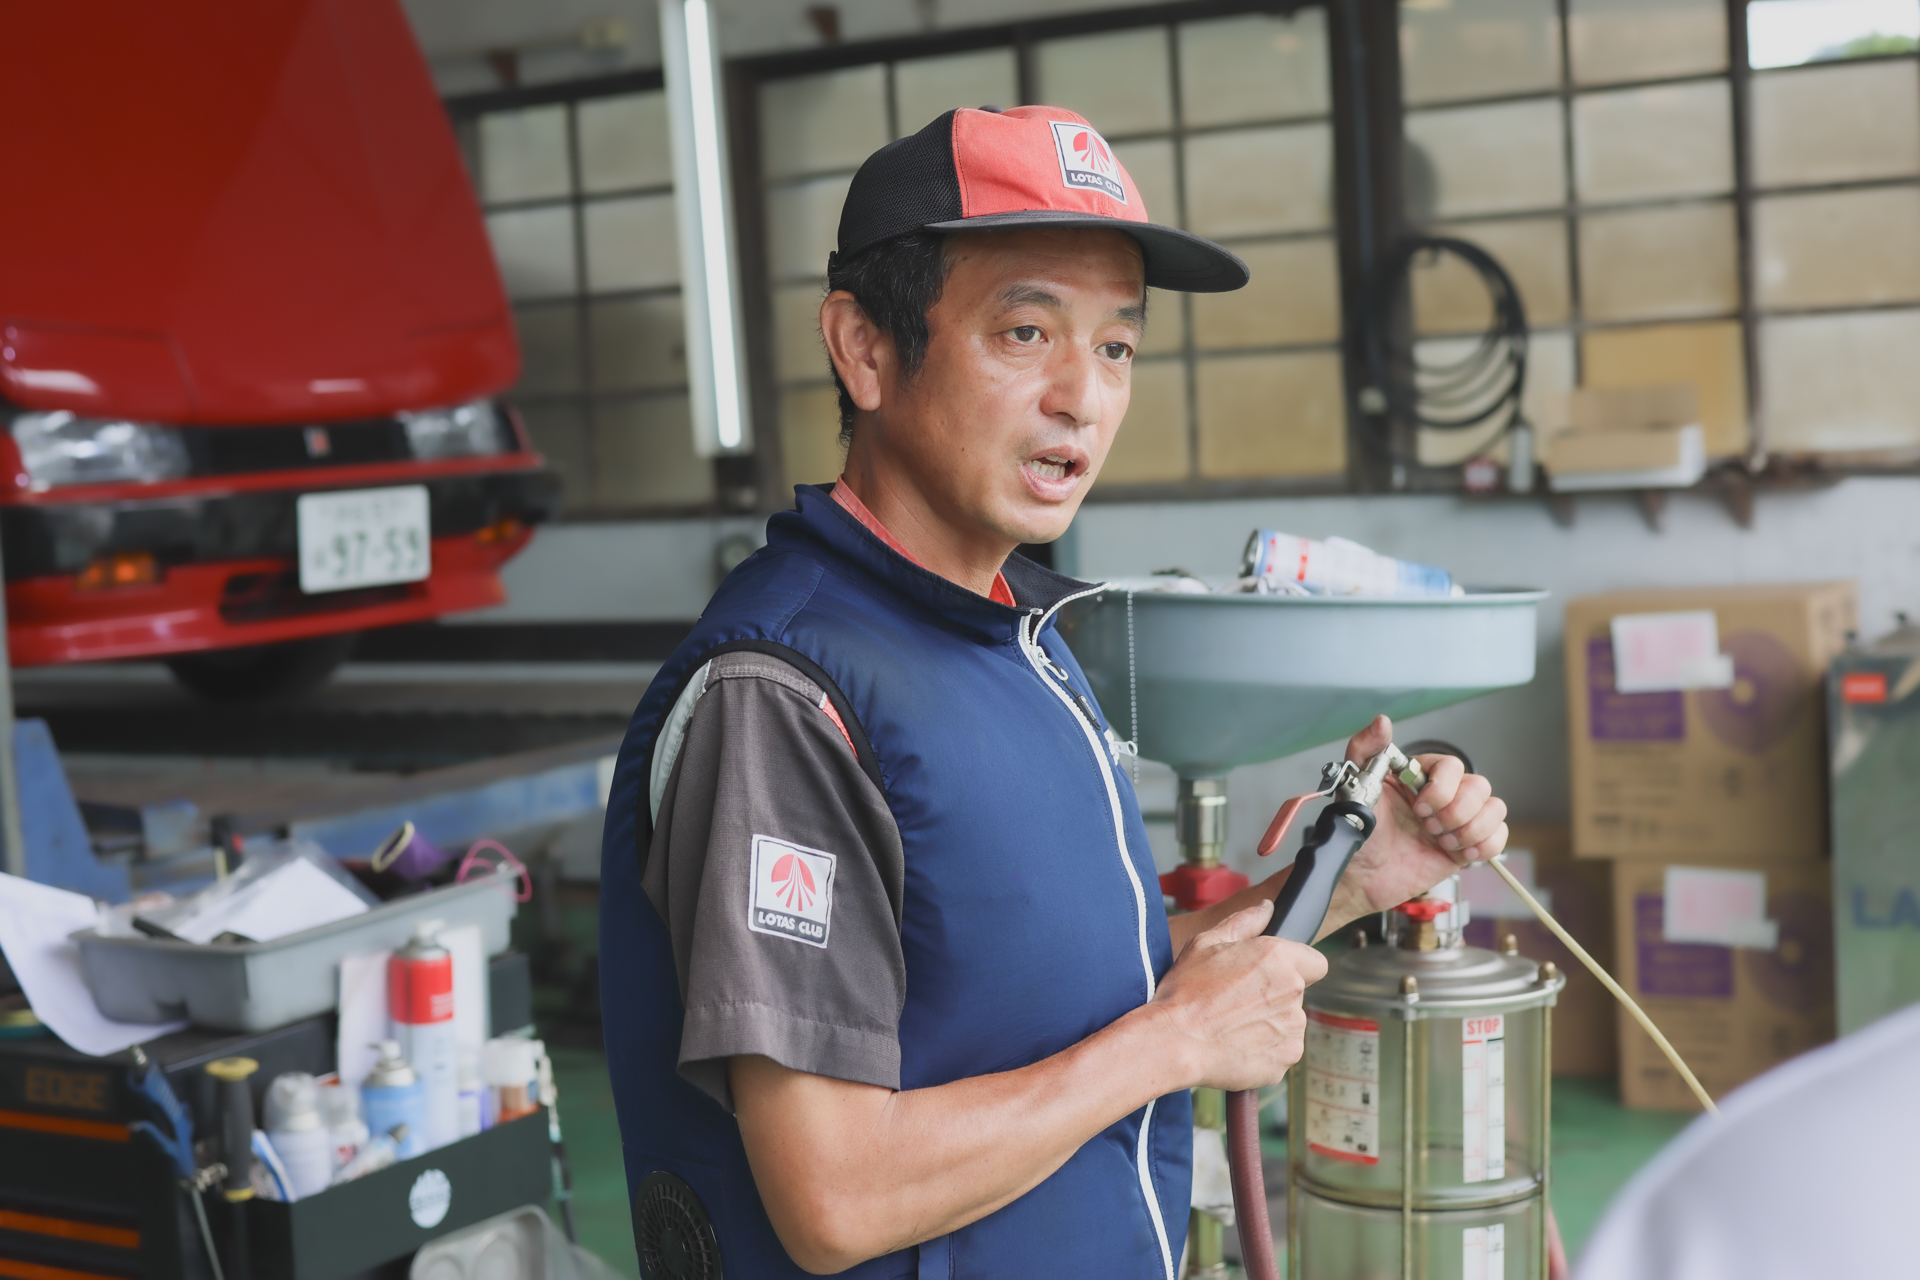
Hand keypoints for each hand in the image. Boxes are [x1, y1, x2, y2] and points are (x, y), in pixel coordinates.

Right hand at [1149, 900, 1328, 1091]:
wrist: (1173, 1042)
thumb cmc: (1185, 992)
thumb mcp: (1206, 943)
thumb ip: (1244, 922)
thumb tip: (1267, 908)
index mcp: (1278, 957)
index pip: (1316, 962)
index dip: (1296, 967)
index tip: (1272, 974)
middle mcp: (1293, 991)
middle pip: (1297, 992)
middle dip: (1275, 994)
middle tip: (1238, 999)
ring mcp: (1292, 1027)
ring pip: (1290, 1021)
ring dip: (1271, 1021)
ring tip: (1233, 1023)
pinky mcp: (1286, 1057)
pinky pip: (1283, 1048)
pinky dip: (1266, 1047)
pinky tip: (1237, 1042)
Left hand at [1326, 715, 1508, 926]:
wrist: (1362, 878)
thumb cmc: (1358, 833)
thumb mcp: (1355, 788)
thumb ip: (1365, 750)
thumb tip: (1382, 722)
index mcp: (1420, 776)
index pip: (1452, 765)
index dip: (1442, 788)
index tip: (1420, 808)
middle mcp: (1443, 794)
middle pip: (1479, 786)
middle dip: (1456, 812)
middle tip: (1428, 827)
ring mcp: (1457, 819)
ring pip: (1494, 809)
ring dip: (1471, 829)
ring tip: (1442, 842)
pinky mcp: (1467, 845)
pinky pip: (1499, 836)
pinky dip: (1486, 845)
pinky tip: (1461, 852)